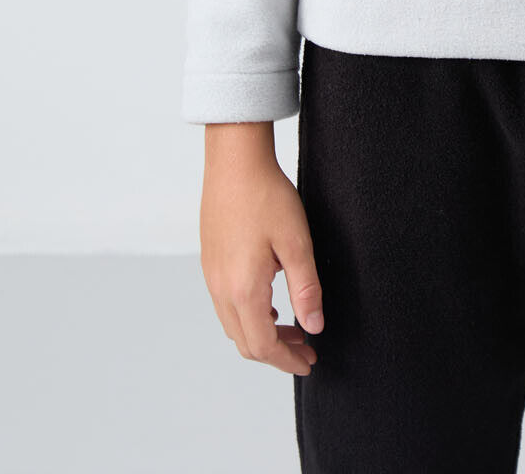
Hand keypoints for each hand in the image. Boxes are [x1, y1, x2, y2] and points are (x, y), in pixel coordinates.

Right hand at [200, 137, 324, 376]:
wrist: (234, 161)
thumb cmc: (266, 196)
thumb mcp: (296, 242)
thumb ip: (306, 288)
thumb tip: (314, 326)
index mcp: (243, 289)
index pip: (263, 344)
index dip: (287, 361)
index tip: (309, 363)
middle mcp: (221, 289)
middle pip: (245, 342)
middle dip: (277, 352)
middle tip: (306, 349)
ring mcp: (211, 276)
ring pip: (234, 325)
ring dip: (262, 334)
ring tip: (293, 327)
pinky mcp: (210, 262)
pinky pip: (226, 306)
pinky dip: (248, 316)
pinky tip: (270, 304)